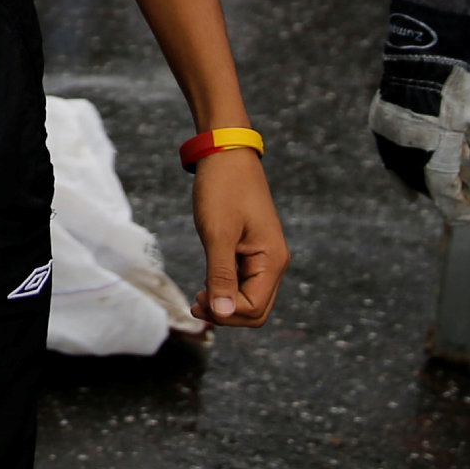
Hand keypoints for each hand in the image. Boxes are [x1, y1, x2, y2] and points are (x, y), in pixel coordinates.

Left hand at [191, 148, 288, 324]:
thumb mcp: (218, 234)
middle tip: (195, 304)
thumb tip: (223, 313)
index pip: (255, 309)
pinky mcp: (253, 250)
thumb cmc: (222, 189)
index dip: (227, 314)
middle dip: (227, 314)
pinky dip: (226, 290)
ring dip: (226, 305)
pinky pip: (244, 282)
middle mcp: (274, 262)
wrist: (226, 154)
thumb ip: (221, 276)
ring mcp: (265, 256)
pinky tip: (206, 286)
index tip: (198, 301)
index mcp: (272, 260)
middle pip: (256, 310)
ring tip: (198, 298)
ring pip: (250, 298)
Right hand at [371, 0, 469, 220]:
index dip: (457, 208)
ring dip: (421, 184)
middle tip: (460, 199)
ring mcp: (391, 138)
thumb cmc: (457, 88)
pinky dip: (399, 172)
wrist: (422, 53)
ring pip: (404, 174)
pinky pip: (388, 158)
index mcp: (435, 151)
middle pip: (424, 185)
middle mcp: (409, 151)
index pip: (445, 192)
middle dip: (442, 196)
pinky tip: (406, 180)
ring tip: (433, 190)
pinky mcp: (380, 125)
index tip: (469, 216)